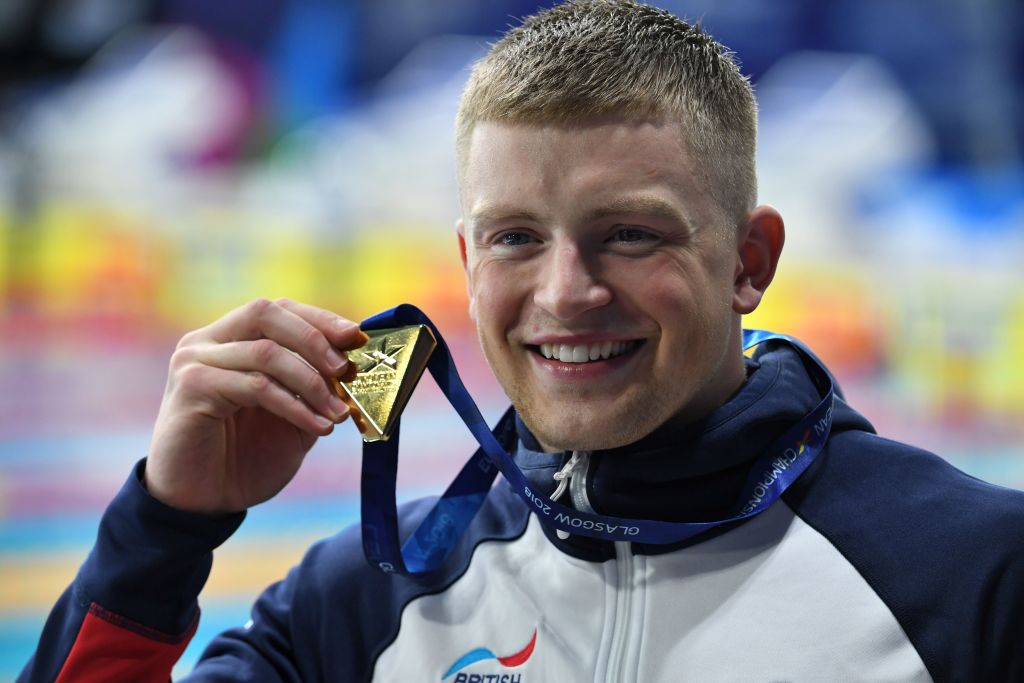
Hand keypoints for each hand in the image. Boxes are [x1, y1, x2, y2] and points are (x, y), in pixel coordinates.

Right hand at [144, 298, 367, 513]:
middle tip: (346, 370)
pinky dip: (294, 405)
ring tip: (339, 413)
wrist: (203, 503)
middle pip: (267, 314)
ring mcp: (196, 361)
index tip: (357, 337)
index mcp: (231, 340)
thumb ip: (315, 388)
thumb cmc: (245, 457)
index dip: (320, 319)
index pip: (279, 310)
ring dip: (312, 383)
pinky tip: (318, 427)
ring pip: (266, 353)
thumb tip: (355, 365)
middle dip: (315, 339)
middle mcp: (208, 341)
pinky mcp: (192, 387)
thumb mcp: (293, 417)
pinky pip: (256, 386)